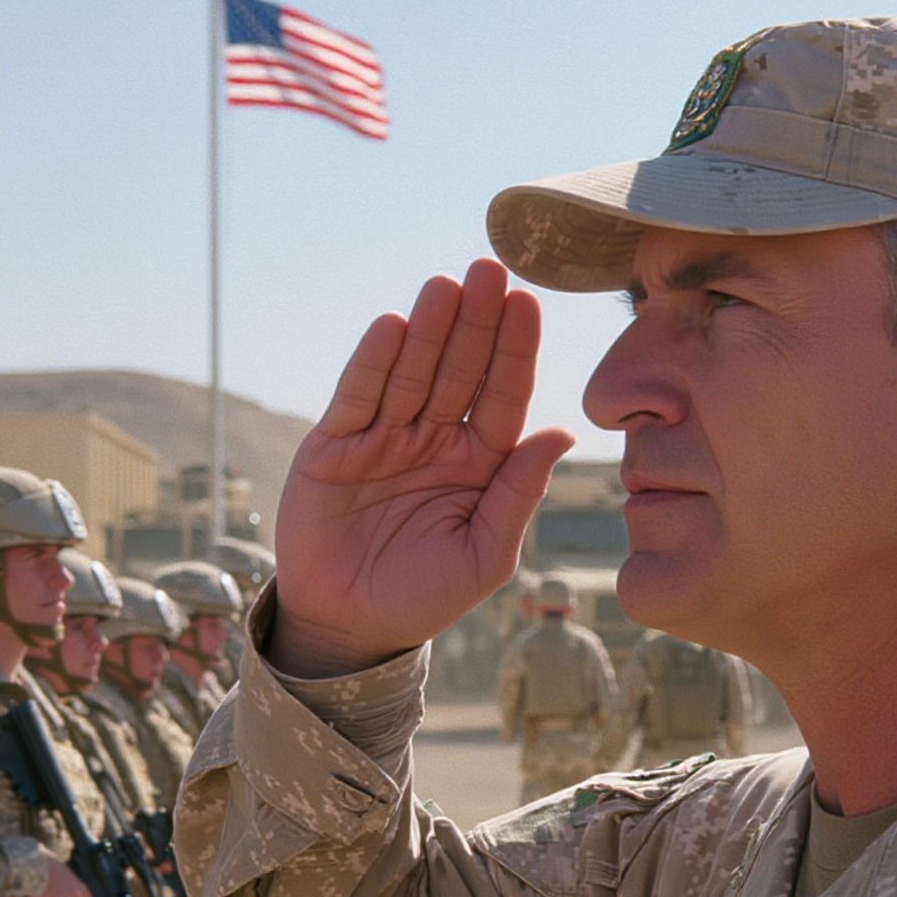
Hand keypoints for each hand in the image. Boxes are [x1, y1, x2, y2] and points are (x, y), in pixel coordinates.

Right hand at [273, 258, 574, 677]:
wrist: (349, 626)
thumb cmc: (424, 597)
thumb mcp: (484, 555)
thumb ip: (519, 494)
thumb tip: (561, 431)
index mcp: (480, 462)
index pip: (503, 395)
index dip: (515, 350)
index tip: (529, 302)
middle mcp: (435, 439)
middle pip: (460, 370)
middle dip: (476, 322)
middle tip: (491, 270)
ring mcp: (384, 438)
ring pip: (412, 373)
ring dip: (429, 329)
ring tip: (446, 286)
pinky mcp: (335, 445)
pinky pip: (358, 396)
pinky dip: (374, 362)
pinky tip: (393, 326)